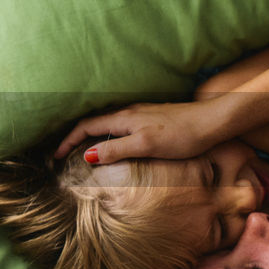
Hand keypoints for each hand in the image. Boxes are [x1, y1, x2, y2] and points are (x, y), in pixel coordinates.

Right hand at [53, 99, 230, 162]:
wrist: (213, 122)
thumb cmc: (182, 135)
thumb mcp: (146, 145)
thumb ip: (117, 150)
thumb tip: (87, 156)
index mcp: (124, 118)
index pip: (86, 126)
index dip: (67, 140)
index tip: (55, 156)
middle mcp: (129, 112)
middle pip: (93, 122)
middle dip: (75, 137)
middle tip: (64, 154)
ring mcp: (140, 114)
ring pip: (107, 123)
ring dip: (91, 135)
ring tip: (83, 151)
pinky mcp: (151, 118)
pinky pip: (120, 125)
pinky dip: (107, 135)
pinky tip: (114, 144)